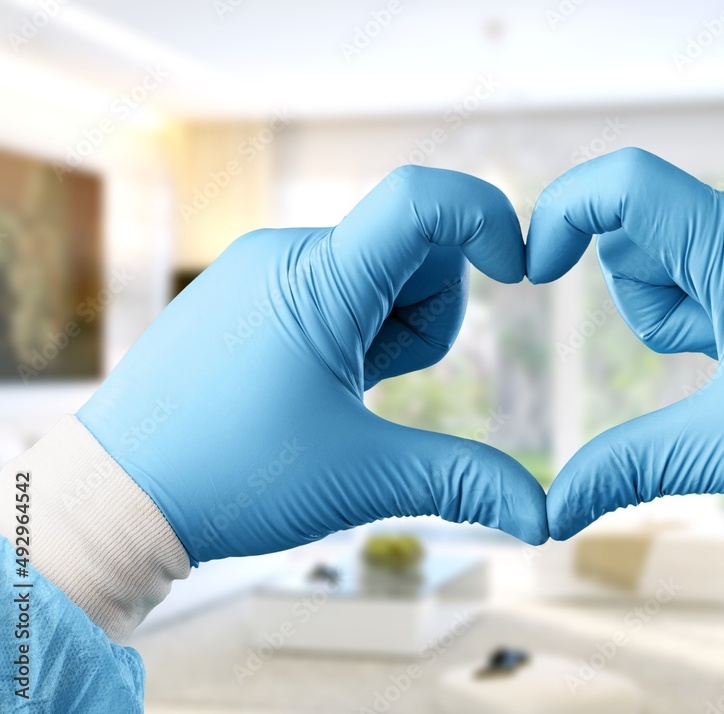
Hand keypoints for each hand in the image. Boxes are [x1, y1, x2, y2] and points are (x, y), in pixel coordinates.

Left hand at [78, 167, 548, 563]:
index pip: (422, 201)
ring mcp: (263, 268)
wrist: (117, 494)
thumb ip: (463, 482)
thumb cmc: (229, 477)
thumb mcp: (361, 478)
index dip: (490, 218)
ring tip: (342, 390)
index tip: (519, 272)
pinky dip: (355, 329)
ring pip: (380, 269)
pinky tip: (315, 382)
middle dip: (431, 315)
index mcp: (321, 281)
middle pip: (418, 248)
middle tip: (380, 384)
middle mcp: (288, 253)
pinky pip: (336, 285)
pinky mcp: (250, 290)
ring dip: (392, 328)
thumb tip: (542, 517)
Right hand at [527, 147, 723, 539]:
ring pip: (682, 247)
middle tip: (719, 354)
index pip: (624, 184)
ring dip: (690, 308)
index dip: (560, 214)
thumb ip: (624, 468)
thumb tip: (550, 512)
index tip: (536, 273)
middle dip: (654, 304)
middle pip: (644, 235)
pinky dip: (723, 299)